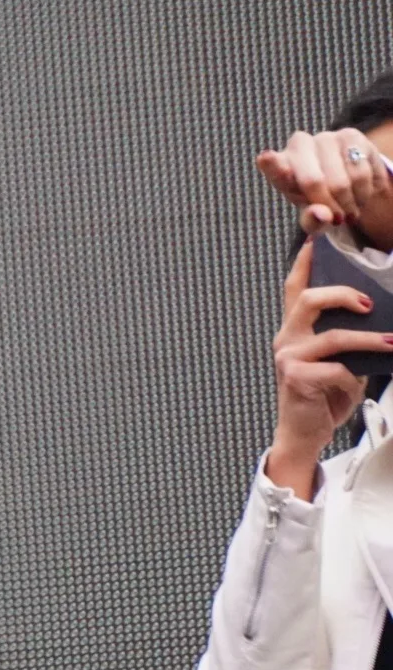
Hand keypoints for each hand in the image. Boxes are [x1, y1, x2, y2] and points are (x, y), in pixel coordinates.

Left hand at [256, 129, 392, 248]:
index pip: (273, 165)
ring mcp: (324, 137)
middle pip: (312, 181)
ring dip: (349, 203)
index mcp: (279, 166)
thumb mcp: (312, 217)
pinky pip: (360, 173)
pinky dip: (363, 192)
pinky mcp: (350, 136)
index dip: (272, 164)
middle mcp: (298, 145)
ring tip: (349, 208)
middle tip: (338, 220)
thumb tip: (322, 215)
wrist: (350, 183)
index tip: (266, 158)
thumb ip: (312, 221)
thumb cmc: (320, 200)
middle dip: (328, 206)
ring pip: (341, 182)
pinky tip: (360, 193)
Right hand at [269, 240, 391, 481]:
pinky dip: (353, 376)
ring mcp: (288, 357)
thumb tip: (381, 316)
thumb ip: (350, 336)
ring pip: (331, 335)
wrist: (304, 433)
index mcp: (296, 328)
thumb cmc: (324, 394)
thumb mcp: (341, 359)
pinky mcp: (295, 378)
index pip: (296, 285)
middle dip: (343, 294)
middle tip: (370, 304)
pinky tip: (355, 385)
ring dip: (367, 338)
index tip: (319, 236)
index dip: (307, 259)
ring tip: (390, 343)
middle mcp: (287, 337)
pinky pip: (335, 368)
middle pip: (308, 298)